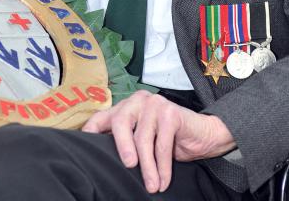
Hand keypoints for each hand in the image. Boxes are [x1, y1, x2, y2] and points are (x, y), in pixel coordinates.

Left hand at [82, 90, 235, 192]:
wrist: (204, 135)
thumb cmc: (170, 139)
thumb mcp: (144, 139)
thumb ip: (126, 141)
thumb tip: (102, 159)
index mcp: (126, 106)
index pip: (103, 117)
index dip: (91, 131)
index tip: (85, 149)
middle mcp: (138, 101)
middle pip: (120, 122)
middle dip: (122, 146)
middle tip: (127, 166)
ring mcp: (155, 104)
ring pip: (144, 139)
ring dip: (148, 167)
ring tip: (151, 186)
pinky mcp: (171, 113)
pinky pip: (162, 145)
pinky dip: (163, 167)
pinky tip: (163, 181)